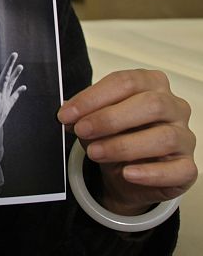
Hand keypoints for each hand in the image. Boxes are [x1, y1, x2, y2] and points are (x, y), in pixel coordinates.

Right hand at [0, 51, 25, 170]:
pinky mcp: (7, 108)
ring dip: (16, 75)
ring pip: (11, 85)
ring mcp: (5, 102)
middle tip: (15, 54)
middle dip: (10, 64)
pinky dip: (18, 91)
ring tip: (21, 66)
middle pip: (5, 77)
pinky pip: (14, 97)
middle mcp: (0, 97)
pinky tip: (23, 86)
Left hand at [58, 69, 196, 214]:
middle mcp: (174, 106)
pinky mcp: (188, 168)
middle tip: (81, 130)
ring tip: (95, 152)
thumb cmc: (114, 135)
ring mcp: (185, 137)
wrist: (124, 173)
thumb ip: (85, 114)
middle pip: (151, 104)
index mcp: (152, 84)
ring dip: (123, 146)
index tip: (67, 113)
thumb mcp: (95, 120)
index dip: (94, 97)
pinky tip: (127, 173)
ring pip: (164, 137)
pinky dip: (150, 173)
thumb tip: (68, 113)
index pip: (126, 82)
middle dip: (109, 118)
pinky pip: (179, 170)